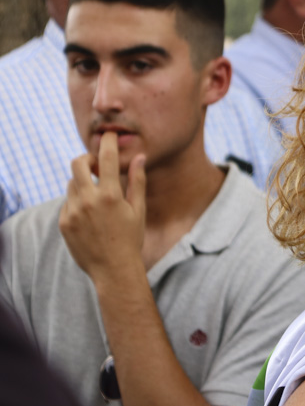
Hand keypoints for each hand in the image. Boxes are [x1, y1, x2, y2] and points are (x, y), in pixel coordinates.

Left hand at [59, 132, 146, 283]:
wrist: (113, 269)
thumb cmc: (131, 238)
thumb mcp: (138, 209)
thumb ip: (137, 181)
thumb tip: (140, 157)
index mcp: (110, 196)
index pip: (106, 158)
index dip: (107, 142)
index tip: (109, 136)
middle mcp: (88, 201)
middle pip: (77, 163)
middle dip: (86, 159)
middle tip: (97, 166)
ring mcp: (73, 211)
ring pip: (71, 183)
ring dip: (83, 182)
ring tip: (97, 197)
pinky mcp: (64, 222)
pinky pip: (67, 202)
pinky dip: (78, 201)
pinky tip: (91, 216)